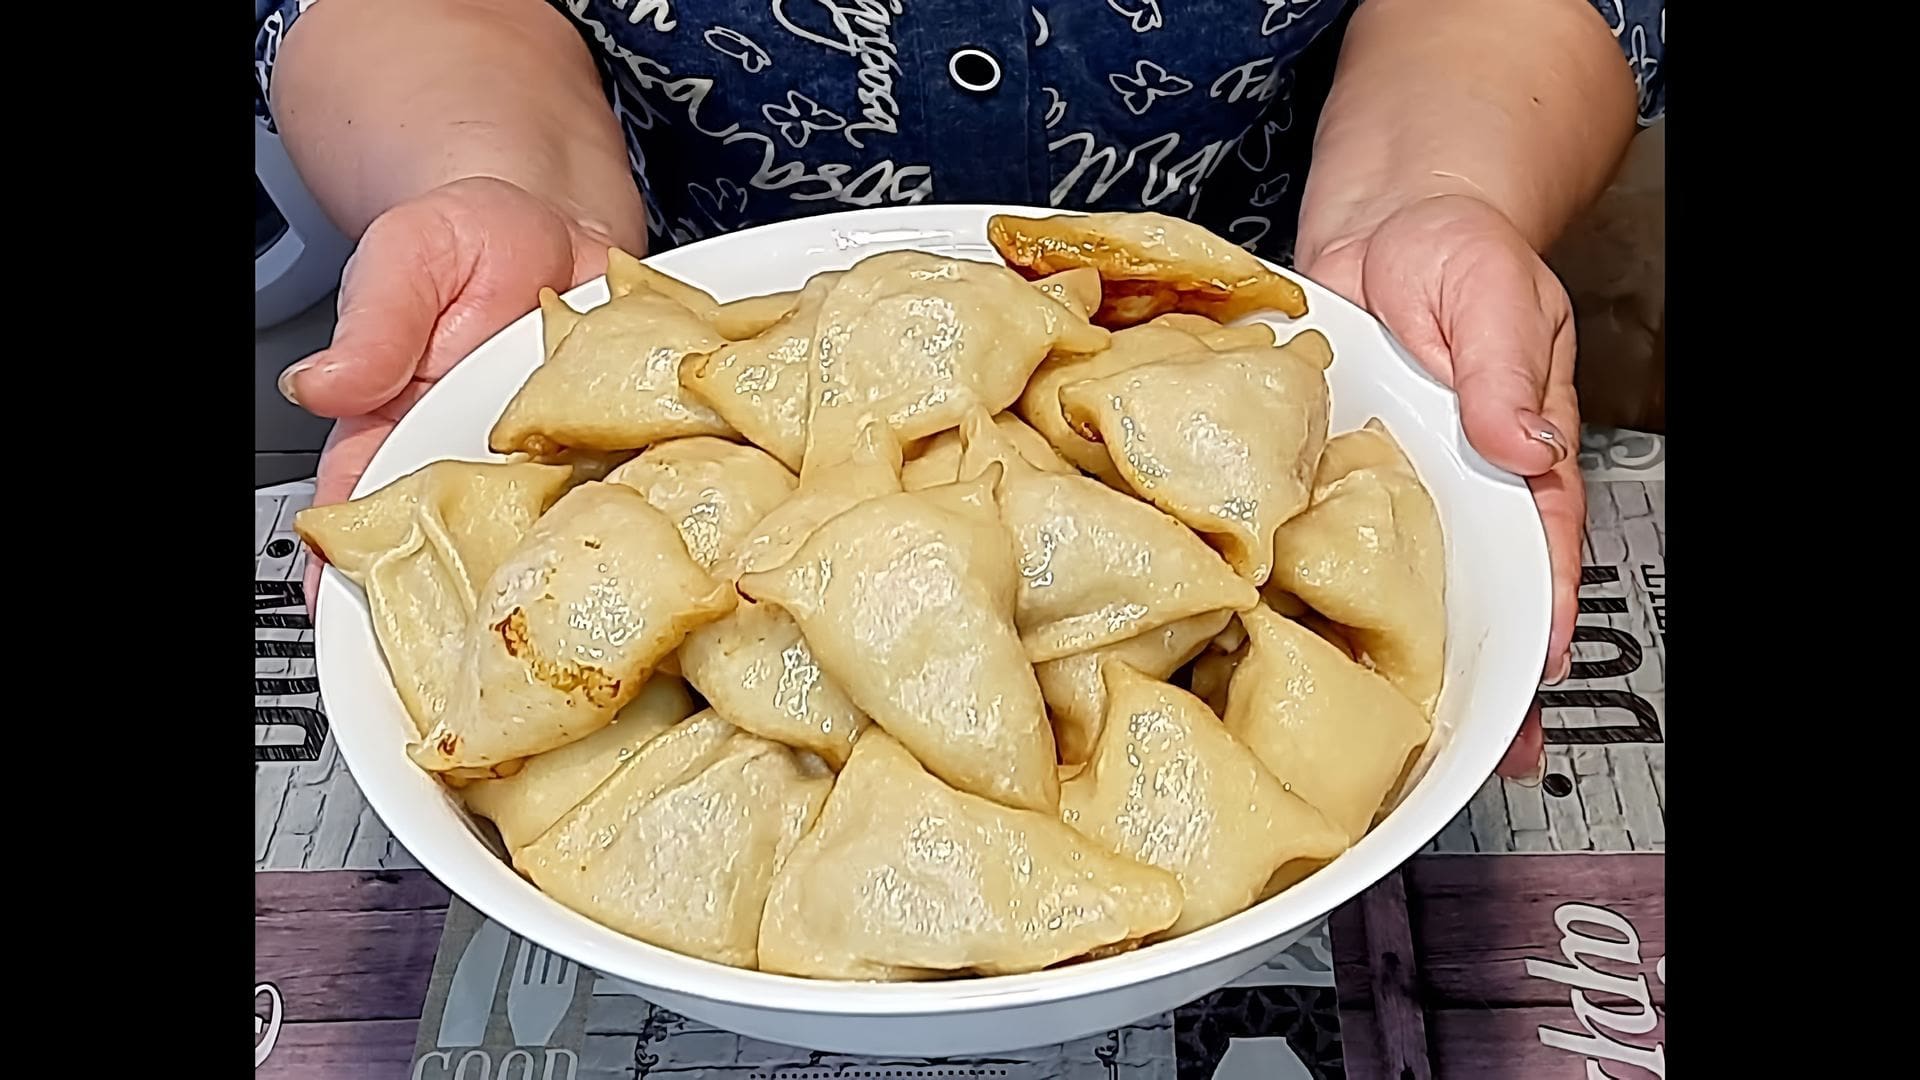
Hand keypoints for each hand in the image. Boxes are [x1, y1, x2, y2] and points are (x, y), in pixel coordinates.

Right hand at [279, 176, 615, 609]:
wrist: (558, 216)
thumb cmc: (468, 236)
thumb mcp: (407, 258)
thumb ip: (373, 324)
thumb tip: (318, 384)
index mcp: (400, 429)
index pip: (368, 515)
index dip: (362, 574)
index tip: (361, 619)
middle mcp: (475, 460)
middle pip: (467, 546)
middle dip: (478, 593)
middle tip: (498, 628)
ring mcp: (549, 463)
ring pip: (550, 538)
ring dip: (566, 566)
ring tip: (581, 599)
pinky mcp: (614, 449)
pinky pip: (630, 494)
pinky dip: (648, 518)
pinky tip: (664, 541)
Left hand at [1296, 193, 1582, 783]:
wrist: (1382, 213)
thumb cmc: (1458, 248)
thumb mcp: (1494, 296)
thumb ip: (1506, 371)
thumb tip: (1525, 442)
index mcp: (1515, 453)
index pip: (1538, 552)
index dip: (1536, 622)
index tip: (1528, 686)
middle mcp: (1450, 483)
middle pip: (1464, 590)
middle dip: (1461, 672)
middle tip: (1448, 757)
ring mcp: (1382, 482)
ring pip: (1383, 575)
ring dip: (1370, 644)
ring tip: (1353, 730)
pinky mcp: (1318, 466)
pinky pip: (1308, 527)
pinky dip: (1289, 576)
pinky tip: (1266, 627)